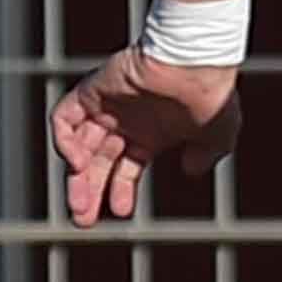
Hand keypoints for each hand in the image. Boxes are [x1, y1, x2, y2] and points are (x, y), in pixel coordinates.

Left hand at [49, 45, 245, 225]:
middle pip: (98, 161)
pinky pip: (64, 118)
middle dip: (89, 191)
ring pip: (79, 144)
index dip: (120, 190)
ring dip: (75, 175)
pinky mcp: (92, 91)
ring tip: (79, 203)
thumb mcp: (218, 136)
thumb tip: (192, 170)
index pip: (126, 166)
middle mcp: (127, 121)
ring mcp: (108, 106)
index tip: (120, 212)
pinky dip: (63, 141)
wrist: (195, 62)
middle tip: (83, 219)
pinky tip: (76, 163)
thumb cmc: (211, 95)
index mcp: (153, 132)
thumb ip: (206, 155)